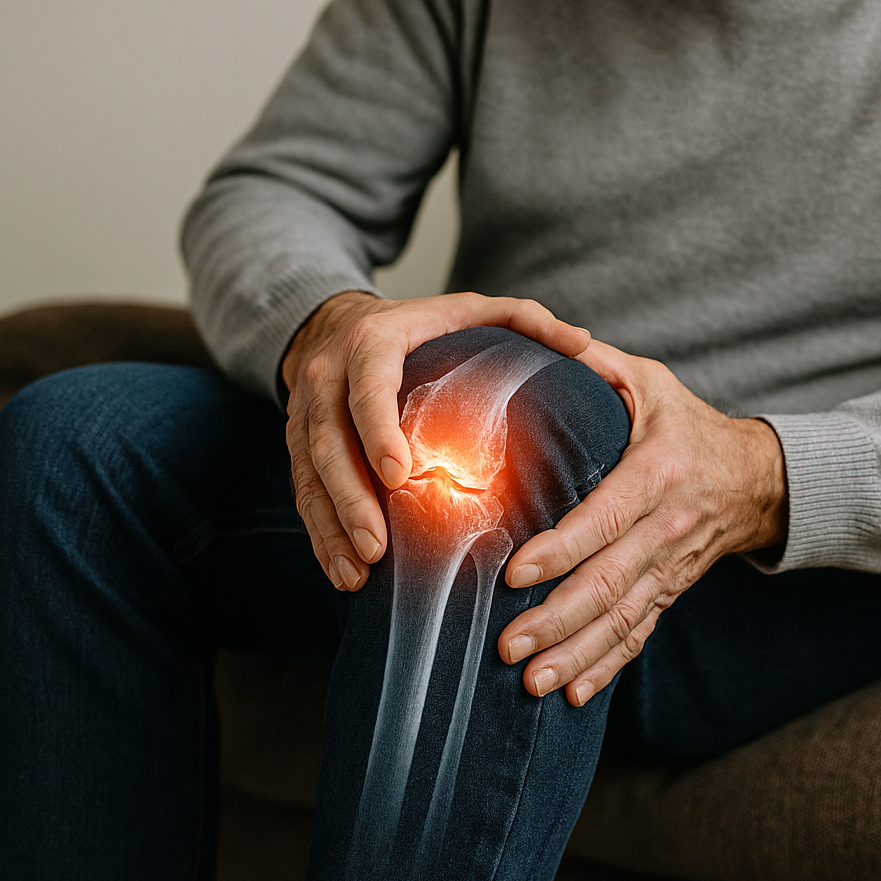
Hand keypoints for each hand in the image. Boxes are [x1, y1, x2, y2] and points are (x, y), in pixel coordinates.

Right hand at [281, 290, 590, 592]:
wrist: (335, 323)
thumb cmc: (419, 326)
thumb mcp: (470, 309)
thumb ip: (526, 319)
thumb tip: (584, 343)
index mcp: (371, 342)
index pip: (368, 386)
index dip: (378, 429)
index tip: (397, 474)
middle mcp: (327, 377)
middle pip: (330, 444)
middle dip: (351, 499)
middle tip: (379, 546)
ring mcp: (304, 415)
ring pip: (310, 476)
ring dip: (333, 527)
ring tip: (360, 572)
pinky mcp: (297, 446)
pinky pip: (303, 494)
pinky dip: (322, 536)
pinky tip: (346, 572)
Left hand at [496, 340, 787, 705]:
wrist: (757, 479)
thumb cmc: (685, 424)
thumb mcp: (650, 383)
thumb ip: (599, 367)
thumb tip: (545, 344)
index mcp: (657, 473)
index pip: (605, 518)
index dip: (562, 550)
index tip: (515, 572)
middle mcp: (667, 528)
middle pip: (611, 582)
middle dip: (557, 619)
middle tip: (507, 644)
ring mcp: (671, 568)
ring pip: (624, 620)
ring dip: (576, 654)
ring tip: (531, 682)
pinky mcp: (670, 592)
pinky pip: (640, 635)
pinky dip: (608, 669)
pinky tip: (573, 697)